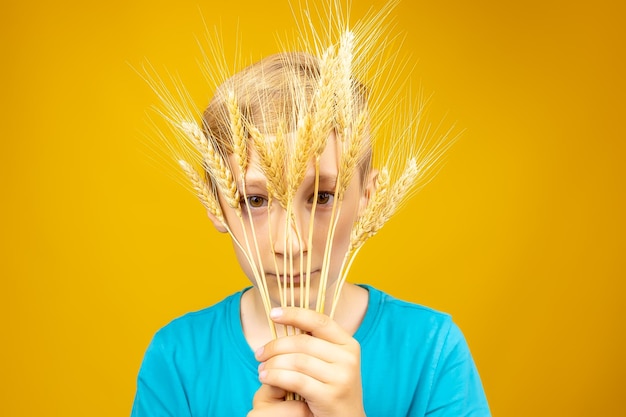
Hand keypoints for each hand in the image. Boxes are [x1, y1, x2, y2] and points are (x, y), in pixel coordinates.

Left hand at [251, 307, 365, 416]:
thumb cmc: (332, 388)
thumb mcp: (331, 362)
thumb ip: (316, 343)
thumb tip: (287, 319)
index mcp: (348, 344)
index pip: (319, 321)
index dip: (295, 314)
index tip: (273, 314)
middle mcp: (348, 358)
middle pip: (303, 342)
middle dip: (275, 346)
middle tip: (259, 354)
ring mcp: (342, 377)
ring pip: (297, 361)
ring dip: (273, 363)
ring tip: (261, 369)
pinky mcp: (330, 395)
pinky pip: (296, 380)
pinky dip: (276, 377)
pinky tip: (266, 378)